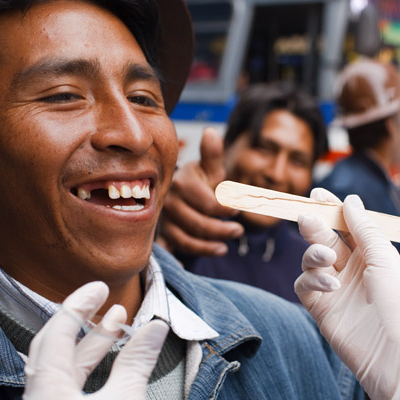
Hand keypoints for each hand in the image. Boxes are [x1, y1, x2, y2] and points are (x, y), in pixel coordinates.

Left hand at [16, 282, 170, 399]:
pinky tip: (115, 360)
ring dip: (91, 349)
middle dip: (82, 325)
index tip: (102, 285)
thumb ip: (136, 359)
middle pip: (52, 354)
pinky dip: (92, 375)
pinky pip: (70, 397)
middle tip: (109, 301)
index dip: (78, 306)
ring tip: (122, 324)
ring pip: (63, 376)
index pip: (54, 339)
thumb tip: (155, 325)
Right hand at [157, 127, 242, 255]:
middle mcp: (168, 202)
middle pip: (198, 224)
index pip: (207, 202)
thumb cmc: (198, 181)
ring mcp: (162, 221)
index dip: (226, 208)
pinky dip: (178, 260)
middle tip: (239, 232)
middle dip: (221, 230)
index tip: (239, 210)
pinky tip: (188, 267)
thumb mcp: (208, 168)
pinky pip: (169, 251)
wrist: (175, 192)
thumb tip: (211, 132)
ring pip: (185, 240)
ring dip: (207, 247)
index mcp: (182, 183)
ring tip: (224, 247)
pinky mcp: (159, 236)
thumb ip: (212, 154)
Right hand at [294, 189, 399, 399]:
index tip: (319, 194)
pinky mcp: (321, 309)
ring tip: (327, 258)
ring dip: (315, 252)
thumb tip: (350, 201)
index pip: (349, 226)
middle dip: (317, 226)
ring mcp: (336, 289)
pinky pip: (304, 285)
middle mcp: (354, 270)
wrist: (396, 356)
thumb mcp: (386, 260)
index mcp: (374, 256)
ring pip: (312, 259)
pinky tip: (329, 285)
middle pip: (328, 238)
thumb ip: (365, 230)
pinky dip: (311, 279)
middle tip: (308, 217)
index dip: (334, 209)